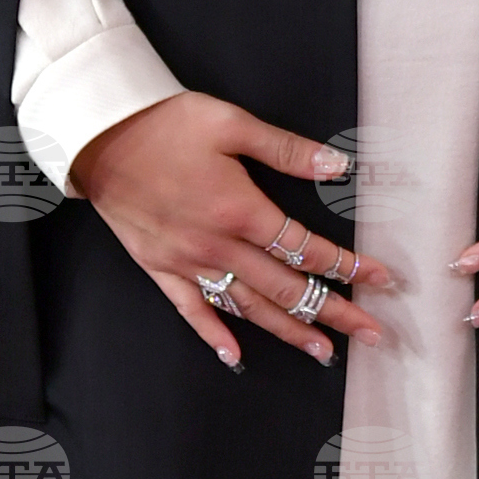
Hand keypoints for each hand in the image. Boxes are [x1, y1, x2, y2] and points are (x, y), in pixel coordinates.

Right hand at [67, 92, 394, 370]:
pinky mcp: (159, 268)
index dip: (348, 265)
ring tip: (323, 352)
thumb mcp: (231, 124)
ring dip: (288, 330)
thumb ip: (287, 150)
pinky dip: (214, 334)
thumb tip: (337, 166)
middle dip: (335, 312)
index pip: (306, 247)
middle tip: (370, 333)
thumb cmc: (164, 123)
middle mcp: (217, 245)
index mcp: (241, 209)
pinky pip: (191, 309)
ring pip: (248, 306)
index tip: (381, 280)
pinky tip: (234, 355)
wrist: (97, 135)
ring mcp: (187, 261)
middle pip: (287, 287)